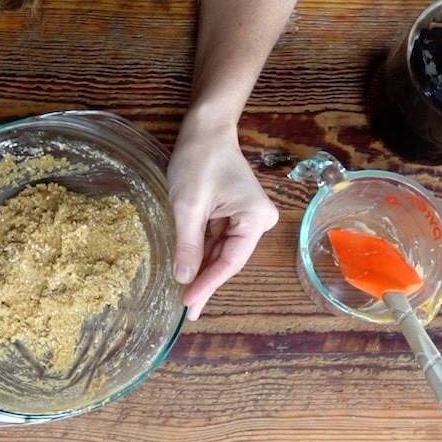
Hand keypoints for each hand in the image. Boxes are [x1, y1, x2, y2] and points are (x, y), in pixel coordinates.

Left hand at [167, 115, 278, 320]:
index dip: (208, 284)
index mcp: (255, 218)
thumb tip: (184, 279)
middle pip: (228, 259)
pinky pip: (217, 240)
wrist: (205, 129)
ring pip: (221, 253)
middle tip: (188, 311)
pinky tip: (190, 274)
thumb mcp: (188, 204)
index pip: (230, 261)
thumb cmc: (199, 159)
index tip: (188, 303)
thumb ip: (188, 244)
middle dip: (206, 283)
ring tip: (187, 300)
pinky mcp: (234, 215)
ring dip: (203, 272)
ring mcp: (247, 219)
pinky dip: (202, 255)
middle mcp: (258, 221)